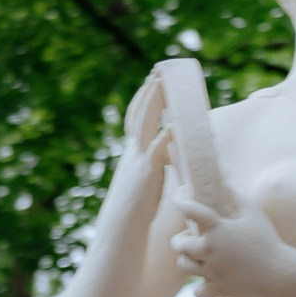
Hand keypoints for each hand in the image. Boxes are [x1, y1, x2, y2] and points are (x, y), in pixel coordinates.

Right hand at [114, 75, 171, 211]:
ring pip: (144, 122)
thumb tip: (168, 157)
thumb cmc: (136, 208)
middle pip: (140, 113)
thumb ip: (155, 163)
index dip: (143, 100)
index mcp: (133, 151)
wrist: (123, 223)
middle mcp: (134, 150)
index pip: (136, 118)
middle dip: (149, 92)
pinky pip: (157, 148)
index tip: (151, 83)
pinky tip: (172, 125)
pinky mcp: (148, 170)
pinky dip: (164, 135)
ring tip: (160, 84)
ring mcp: (139, 158)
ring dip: (153, 102)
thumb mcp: (146, 178)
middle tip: (157, 72)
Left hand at [169, 194, 285, 296]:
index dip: (180, 201)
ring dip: (186, 260)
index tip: (180, 200)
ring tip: (194, 258)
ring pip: (184, 265)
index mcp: (218, 228)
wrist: (280, 274)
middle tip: (188, 238)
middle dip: (180, 239)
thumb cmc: (267, 242)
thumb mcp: (253, 214)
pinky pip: (197, 291)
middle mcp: (210, 249)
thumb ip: (236, 196)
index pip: (189, 209)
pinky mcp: (218, 290)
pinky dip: (201, 287)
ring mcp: (212, 271)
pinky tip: (208, 282)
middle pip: (178, 243)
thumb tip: (223, 183)